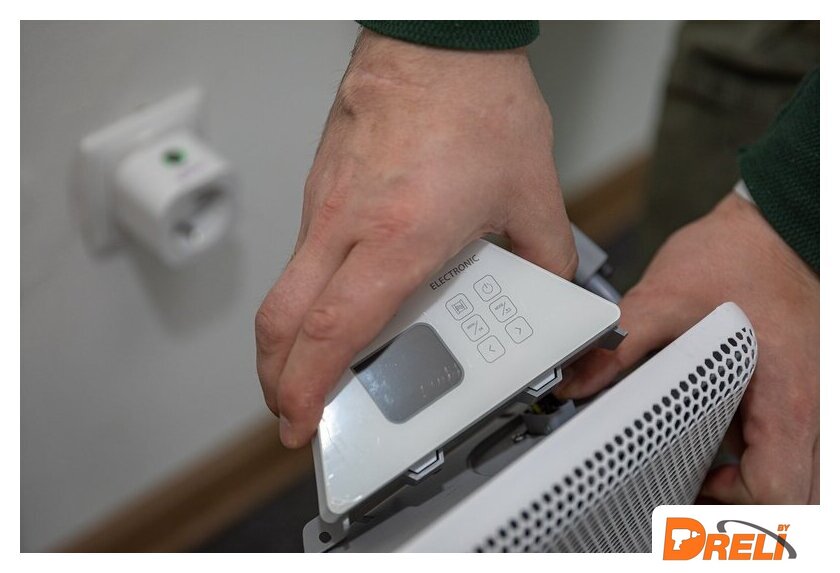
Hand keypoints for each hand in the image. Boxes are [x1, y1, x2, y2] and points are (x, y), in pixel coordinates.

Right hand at [256, 29, 576, 447]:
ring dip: (293, 337)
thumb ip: (547, 257)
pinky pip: (303, 254)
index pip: (332, 330)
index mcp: (400, 238)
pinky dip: (310, 293)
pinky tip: (345, 295)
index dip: (306, 388)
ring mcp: (325, 203)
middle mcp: (347, 225)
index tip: (299, 422)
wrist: (437, 39)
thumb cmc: (477, 104)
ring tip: (323, 363)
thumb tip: (553, 290)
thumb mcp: (533, 192)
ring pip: (286, 288)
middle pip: (281, 320)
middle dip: (276, 379)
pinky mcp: (321, 186)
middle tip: (294, 409)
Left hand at [557, 193, 818, 502]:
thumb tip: (576, 382)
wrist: (771, 226)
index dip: (732, 500)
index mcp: (787, 399)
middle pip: (789, 489)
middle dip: (740, 498)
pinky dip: (753, 445)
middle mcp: (808, 406)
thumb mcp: (668, 299)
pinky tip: (715, 424)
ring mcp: (807, 398)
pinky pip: (781, 436)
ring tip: (701, 462)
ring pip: (790, 465)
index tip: (693, 482)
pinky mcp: (794, 385)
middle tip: (694, 484)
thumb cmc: (740, 258)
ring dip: (749, 474)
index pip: (778, 488)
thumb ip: (622, 344)